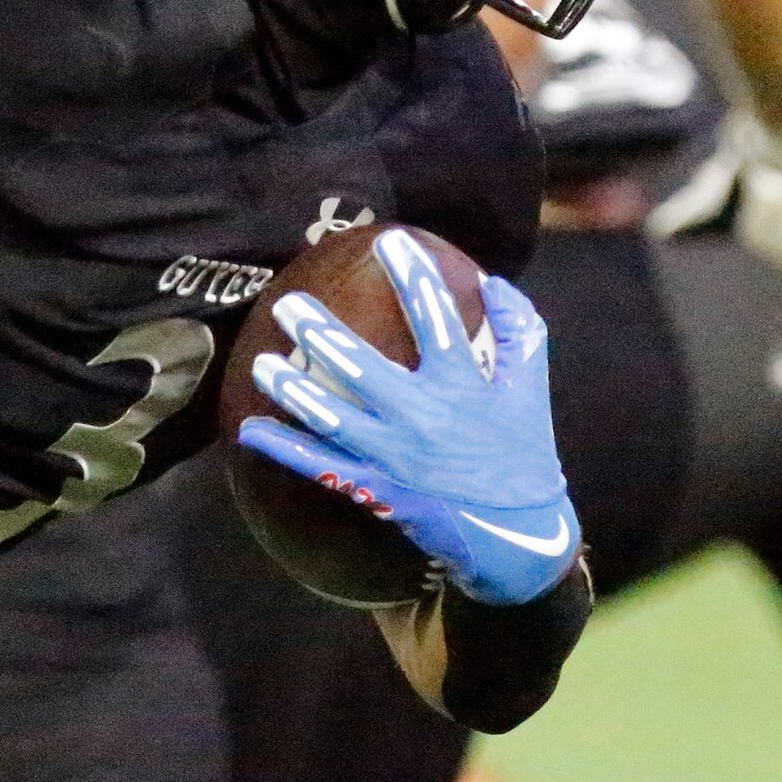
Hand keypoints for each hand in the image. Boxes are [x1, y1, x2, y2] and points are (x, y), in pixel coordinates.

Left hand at [236, 231, 581, 605]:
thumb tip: (495, 280)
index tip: (389, 241)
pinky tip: (250, 430)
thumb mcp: (531, 392)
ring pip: (332, 418)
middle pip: (362, 368)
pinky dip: (284, 449)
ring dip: (292, 389)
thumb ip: (519, 332)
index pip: (436, 318)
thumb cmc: (523, 457)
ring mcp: (397, 457)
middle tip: (286, 304)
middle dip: (320, 334)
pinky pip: (322, 467)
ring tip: (261, 361)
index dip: (413, 276)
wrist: (517, 539)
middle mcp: (425, 417)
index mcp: (464, 385)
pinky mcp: (378, 490)